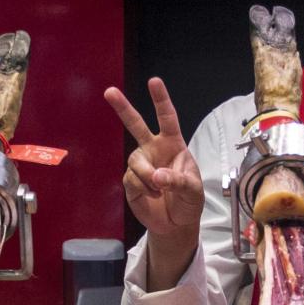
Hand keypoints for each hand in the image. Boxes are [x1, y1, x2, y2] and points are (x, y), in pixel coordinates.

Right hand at [105, 78, 203, 288]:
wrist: (176, 223)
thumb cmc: (189, 201)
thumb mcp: (193, 191)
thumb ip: (178, 181)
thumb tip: (157, 176)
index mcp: (173, 145)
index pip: (167, 118)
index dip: (161, 100)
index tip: (154, 81)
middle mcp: (154, 150)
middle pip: (136, 125)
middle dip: (123, 108)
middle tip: (110, 91)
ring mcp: (141, 164)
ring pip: (136, 162)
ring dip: (148, 177)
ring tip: (159, 190)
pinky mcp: (131, 181)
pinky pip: (133, 180)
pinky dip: (145, 190)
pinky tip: (154, 196)